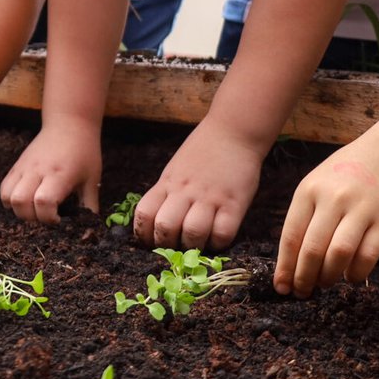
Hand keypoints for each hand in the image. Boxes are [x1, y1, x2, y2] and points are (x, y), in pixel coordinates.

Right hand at [0, 119, 100, 223]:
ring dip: (18, 210)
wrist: (69, 123)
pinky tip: (26, 200)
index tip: (59, 219)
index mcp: (60, 174)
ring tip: (34, 209)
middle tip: (46, 216)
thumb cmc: (84, 152)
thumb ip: (90, 207)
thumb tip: (88, 229)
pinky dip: (10, 200)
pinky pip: (4, 188)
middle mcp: (38, 170)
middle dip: (31, 218)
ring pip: (7, 197)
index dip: (49, 218)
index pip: (44, 202)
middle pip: (20, 202)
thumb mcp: (93, 179)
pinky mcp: (17, 165)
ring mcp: (24, 167)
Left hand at [133, 119, 266, 251]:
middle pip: (165, 228)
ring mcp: (210, 197)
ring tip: (198, 244)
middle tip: (176, 246)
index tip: (151, 242)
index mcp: (167, 183)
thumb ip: (166, 193)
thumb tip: (156, 224)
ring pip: (193, 233)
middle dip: (168, 245)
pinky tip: (217, 238)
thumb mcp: (175, 169)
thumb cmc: (202, 152)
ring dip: (194, 246)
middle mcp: (185, 190)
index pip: (144, 214)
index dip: (143, 235)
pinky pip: (223, 233)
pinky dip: (218, 243)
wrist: (233, 131)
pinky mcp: (234, 203)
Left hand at [273, 142, 378, 297]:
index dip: (285, 267)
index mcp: (309, 191)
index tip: (282, 287)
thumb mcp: (313, 188)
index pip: (291, 236)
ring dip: (329, 276)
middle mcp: (334, 199)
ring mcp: (361, 209)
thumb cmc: (339, 179)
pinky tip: (349, 277)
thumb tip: (290, 266)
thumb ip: (302, 221)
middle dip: (305, 277)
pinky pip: (368, 255)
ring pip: (339, 253)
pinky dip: (356, 273)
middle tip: (303, 292)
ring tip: (324, 283)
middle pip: (313, 248)